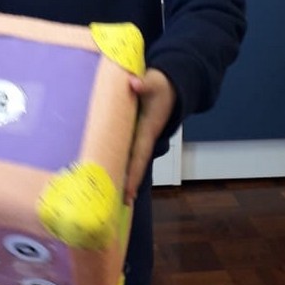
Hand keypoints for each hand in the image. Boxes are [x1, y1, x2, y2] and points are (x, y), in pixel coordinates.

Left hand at [125, 68, 176, 204]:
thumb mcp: (154, 82)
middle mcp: (145, 136)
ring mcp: (141, 136)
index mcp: (148, 129)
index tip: (128, 193)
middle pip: (136, 164)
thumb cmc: (162, 85)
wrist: (172, 85)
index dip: (134, 174)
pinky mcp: (137, 132)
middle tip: (121, 203)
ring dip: (126, 175)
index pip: (140, 156)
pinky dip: (122, 161)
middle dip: (130, 183)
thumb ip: (143, 83)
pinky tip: (112, 170)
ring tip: (115, 195)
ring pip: (132, 159)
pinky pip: (129, 150)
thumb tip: (133, 84)